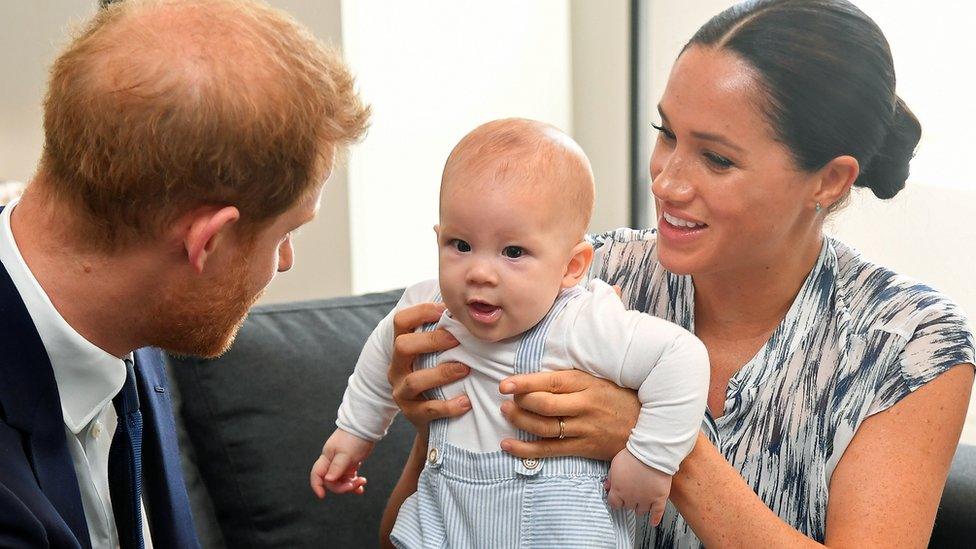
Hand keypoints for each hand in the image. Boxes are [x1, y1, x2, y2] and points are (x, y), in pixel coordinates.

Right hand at [309, 429, 372, 498]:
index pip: (317, 474)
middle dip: (342, 486)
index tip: (322, 496)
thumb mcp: (346, 454)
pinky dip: (355, 483)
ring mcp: (341, 463)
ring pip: (341, 481)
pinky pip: (350, 477)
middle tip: (355, 484)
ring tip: (362, 481)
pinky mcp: (351, 463)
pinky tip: (361, 486)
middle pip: (331, 481)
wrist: (366, 427)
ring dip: (351, 485)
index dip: (317, 485)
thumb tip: (328, 480)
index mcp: (327, 458)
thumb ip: (337, 467)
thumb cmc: (354, 438)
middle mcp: (332, 462)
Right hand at [388, 302, 470, 433]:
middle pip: (402, 346)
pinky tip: (466, 402)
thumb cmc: (441, 378)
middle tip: (457, 339)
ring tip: (465, 369)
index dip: (421, 312)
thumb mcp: (437, 355)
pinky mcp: (412, 414)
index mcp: (402, 348)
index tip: (445, 310)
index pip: (401, 321)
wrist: (435, 422)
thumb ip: (446, 334)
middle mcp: (396, 368)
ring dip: (442, 373)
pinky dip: (448, 406)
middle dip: (431, 340)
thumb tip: (470, 308)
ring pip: (414, 380)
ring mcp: (401, 392)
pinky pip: (428, 409)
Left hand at [497, 369, 639, 459]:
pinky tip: (508, 445)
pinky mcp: (584, 448)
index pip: (550, 382)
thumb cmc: (619, 398)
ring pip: (543, 427)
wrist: (649, 427)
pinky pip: (549, 450)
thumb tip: (537, 377)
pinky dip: (526, 449)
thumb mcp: (599, 380)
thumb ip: (571, 379)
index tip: (505, 384)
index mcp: (587, 384)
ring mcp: (584, 429)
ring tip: (506, 414)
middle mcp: (585, 406)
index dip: (525, 383)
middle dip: (519, 402)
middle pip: (544, 405)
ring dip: (519, 421)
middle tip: (506, 399)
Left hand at [606, 450, 671, 525]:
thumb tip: (607, 486)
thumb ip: (610, 477)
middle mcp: (631, 498)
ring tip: (641, 503)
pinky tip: (653, 522)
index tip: (618, 500)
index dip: (616, 501)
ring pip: (641, 511)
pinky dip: (655, 518)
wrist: (651, 452)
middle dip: (629, 501)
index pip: (614, 504)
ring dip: (640, 507)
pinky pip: (657, 513)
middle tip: (631, 496)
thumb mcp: (615, 464)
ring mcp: (646, 499)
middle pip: (628, 507)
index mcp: (618, 490)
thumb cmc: (633, 456)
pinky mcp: (659, 498)